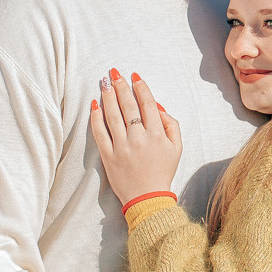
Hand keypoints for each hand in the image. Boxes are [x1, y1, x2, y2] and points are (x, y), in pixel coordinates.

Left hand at [90, 71, 182, 203]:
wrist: (147, 198)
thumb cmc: (162, 171)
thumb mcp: (177, 148)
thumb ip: (171, 125)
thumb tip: (158, 108)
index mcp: (156, 134)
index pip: (147, 104)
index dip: (140, 87)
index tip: (134, 76)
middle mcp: (139, 138)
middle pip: (128, 106)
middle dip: (121, 86)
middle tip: (114, 73)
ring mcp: (122, 147)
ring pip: (112, 115)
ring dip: (108, 96)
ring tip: (104, 82)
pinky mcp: (108, 156)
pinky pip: (100, 133)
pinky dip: (95, 117)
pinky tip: (94, 105)